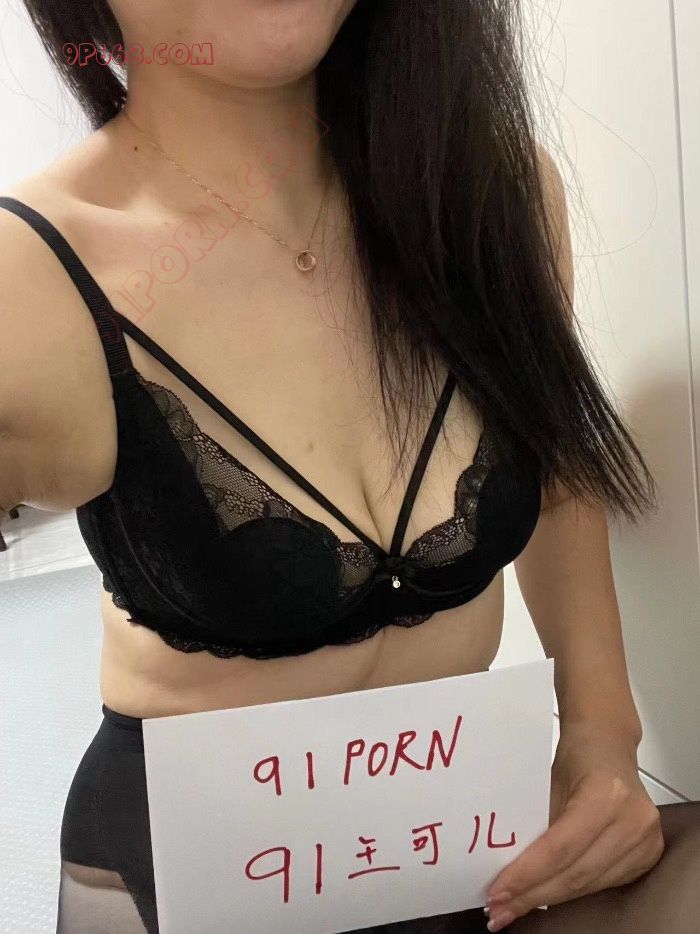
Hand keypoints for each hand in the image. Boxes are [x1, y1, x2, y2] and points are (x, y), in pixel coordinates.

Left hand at [482, 722, 664, 930]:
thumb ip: (536, 827)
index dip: (526, 875)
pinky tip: (546, 896)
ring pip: (588, 885)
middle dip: (532, 895)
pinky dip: (572, 891)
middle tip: (499, 910)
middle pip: (575, 873)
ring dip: (549, 899)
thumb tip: (508, 871)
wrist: (608, 745)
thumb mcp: (547, 784)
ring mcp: (645, 840)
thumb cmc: (577, 756)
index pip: (560, 849)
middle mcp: (632, 821)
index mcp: (606, 796)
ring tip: (514, 908)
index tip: (497, 892)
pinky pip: (602, 883)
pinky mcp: (648, 854)